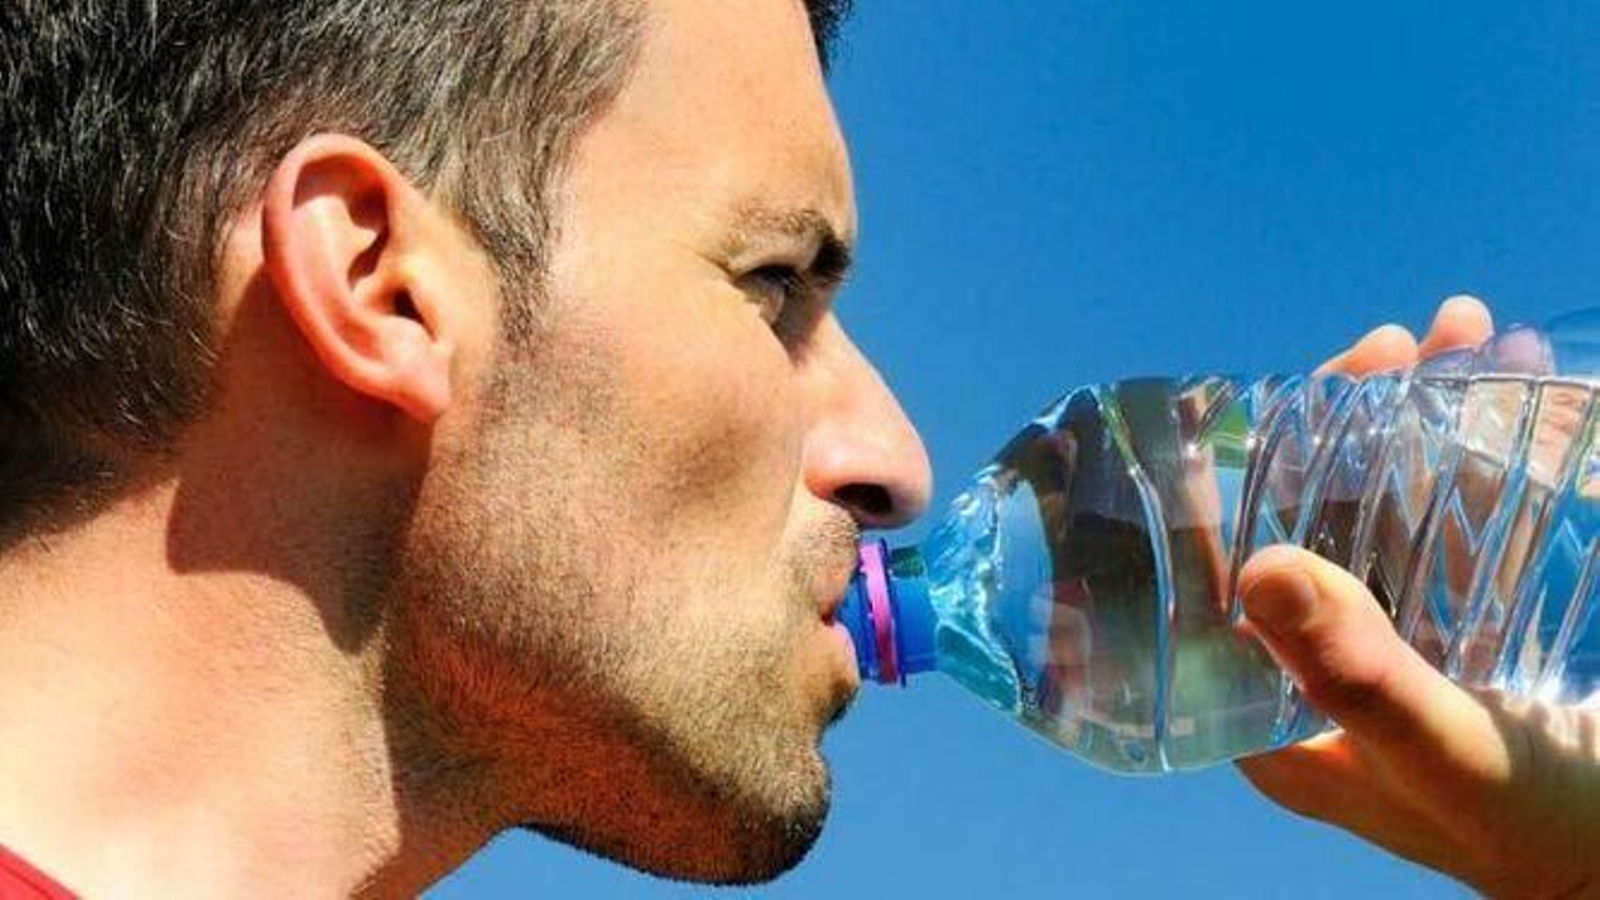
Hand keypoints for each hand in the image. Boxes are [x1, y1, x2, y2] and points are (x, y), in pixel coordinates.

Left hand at [1236, 297, 1599, 896]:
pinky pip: (1454, 529)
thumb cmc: (1541, 827)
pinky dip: (1477, 455)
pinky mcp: (1461, 630)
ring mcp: (1392, 645)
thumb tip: (1257, 570)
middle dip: (1345, 423)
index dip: (1235, 481)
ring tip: (1461, 335)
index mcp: (1273, 717)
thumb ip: (1358, 676)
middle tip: (1394, 345)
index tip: (1283, 396)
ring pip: (1382, 508)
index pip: (1217, 578)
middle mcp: (1316, 673)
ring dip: (1417, 419)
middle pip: (1304, 521)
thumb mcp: (1445, 752)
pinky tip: (1502, 384)